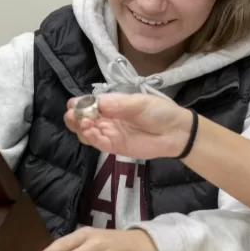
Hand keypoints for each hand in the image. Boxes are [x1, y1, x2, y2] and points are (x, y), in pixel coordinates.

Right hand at [65, 93, 192, 159]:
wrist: (176, 132)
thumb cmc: (159, 111)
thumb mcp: (138, 102)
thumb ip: (116, 104)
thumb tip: (93, 102)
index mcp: (111, 105)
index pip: (89, 104)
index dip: (79, 104)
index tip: (74, 105)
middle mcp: (107, 119)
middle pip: (82, 119)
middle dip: (74, 117)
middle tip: (73, 116)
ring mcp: (110, 134)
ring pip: (86, 133)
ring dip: (80, 128)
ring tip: (84, 123)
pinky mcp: (114, 147)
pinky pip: (97, 144)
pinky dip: (90, 138)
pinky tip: (90, 132)